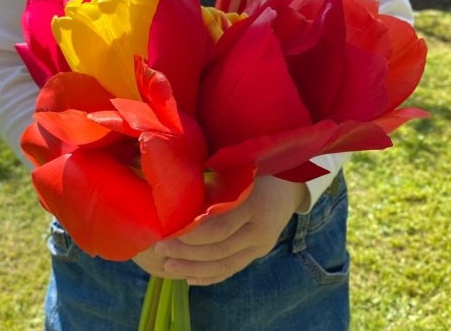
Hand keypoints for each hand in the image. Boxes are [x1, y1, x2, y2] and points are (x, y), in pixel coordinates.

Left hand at [149, 176, 307, 285]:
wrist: (289, 183)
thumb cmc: (253, 170)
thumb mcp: (234, 171)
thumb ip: (210, 185)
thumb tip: (172, 194)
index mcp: (254, 205)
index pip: (219, 228)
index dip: (192, 235)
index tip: (167, 232)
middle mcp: (260, 229)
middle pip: (219, 250)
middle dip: (186, 253)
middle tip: (160, 250)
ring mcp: (262, 245)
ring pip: (226, 265)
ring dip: (194, 269)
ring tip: (168, 268)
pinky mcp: (259, 252)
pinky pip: (234, 270)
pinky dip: (211, 277)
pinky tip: (190, 279)